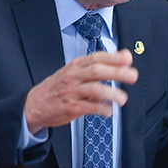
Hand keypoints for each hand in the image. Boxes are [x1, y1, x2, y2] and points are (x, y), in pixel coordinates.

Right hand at [24, 49, 138, 133]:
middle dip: (118, 72)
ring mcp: (72, 91)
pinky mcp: (72, 107)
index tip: (128, 58)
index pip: (97, 57)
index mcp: (75, 66)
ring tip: (122, 98)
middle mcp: (74, 76)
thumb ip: (95, 68)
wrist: (34, 104)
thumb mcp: (73, 72)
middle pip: (98, 71)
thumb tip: (121, 62)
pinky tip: (109, 110)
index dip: (114, 57)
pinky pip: (91, 107)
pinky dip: (103, 108)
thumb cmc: (58, 87)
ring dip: (112, 93)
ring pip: (95, 89)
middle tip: (132, 76)